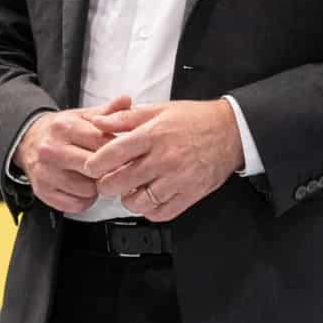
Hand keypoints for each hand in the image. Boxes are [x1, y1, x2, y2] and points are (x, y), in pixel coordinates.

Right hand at [16, 96, 130, 213]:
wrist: (28, 139)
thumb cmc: (61, 129)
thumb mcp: (83, 115)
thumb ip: (107, 111)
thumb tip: (127, 100)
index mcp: (65, 127)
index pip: (101, 143)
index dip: (117, 151)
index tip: (124, 154)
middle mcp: (52, 150)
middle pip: (94, 168)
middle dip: (107, 170)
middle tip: (112, 168)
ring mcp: (45, 172)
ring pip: (87, 190)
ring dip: (96, 187)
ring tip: (95, 177)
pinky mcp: (42, 191)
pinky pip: (75, 205)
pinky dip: (84, 200)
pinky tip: (83, 187)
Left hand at [81, 100, 242, 221]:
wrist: (231, 132)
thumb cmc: (196, 120)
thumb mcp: (159, 109)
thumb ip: (126, 117)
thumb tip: (98, 121)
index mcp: (154, 134)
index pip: (115, 153)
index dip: (96, 163)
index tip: (91, 167)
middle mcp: (165, 158)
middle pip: (122, 181)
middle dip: (107, 184)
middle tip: (107, 181)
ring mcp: (178, 179)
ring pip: (139, 202)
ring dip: (128, 200)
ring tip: (130, 191)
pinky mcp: (190, 194)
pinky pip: (161, 213)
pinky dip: (150, 210)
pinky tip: (149, 199)